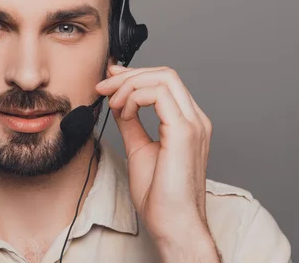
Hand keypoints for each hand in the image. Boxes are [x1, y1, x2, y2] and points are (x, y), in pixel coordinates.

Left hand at [96, 65, 219, 261]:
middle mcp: (195, 119)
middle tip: (103, 86)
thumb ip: (131, 123)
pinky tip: (123, 113)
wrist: (173, 224)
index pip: (164, 82)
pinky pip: (158, 94)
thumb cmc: (161, 196)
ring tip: (112, 103)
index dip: (134, 76)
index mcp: (188, 122)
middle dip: (129, 75)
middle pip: (165, 74)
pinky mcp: (185, 131)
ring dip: (129, 85)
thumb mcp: (139, 149)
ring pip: (163, 77)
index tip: (109, 80)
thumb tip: (118, 102)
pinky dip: (134, 97)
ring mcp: (193, 123)